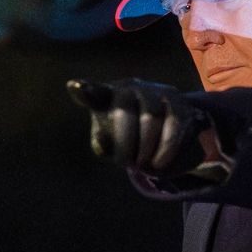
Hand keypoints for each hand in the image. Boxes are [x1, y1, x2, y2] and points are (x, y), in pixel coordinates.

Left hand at [66, 78, 215, 177]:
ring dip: (145, 148)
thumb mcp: (113, 147)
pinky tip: (159, 162)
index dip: (84, 90)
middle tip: (129, 164)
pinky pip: (172, 123)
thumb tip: (104, 138)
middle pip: (123, 113)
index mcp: (106, 96)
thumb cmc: (131, 140)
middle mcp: (129, 87)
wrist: (169, 135)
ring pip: (150, 118)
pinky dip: (165, 147)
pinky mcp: (179, 102)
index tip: (73, 86)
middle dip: (125, 145)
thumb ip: (103, 146)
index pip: (94, 93)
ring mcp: (155, 90)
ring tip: (144, 165)